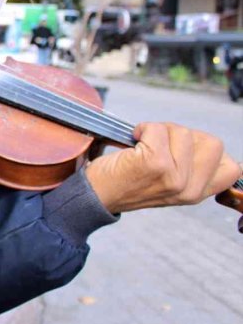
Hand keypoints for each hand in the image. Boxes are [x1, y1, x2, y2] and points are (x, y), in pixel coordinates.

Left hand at [85, 122, 241, 212]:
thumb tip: (208, 144)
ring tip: (143, 145)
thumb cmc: (127, 182)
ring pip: (184, 132)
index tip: (182, 151)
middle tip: (158, 145)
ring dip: (160, 130)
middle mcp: (189, 189)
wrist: (95, 195)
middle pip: (212, 142)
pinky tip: (133, 141)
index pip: (231, 168)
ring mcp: (174, 177)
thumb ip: (191, 169)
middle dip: (183, 135)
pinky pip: (158, 129)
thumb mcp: (169, 183)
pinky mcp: (155, 164)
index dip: (209, 151)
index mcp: (196, 194)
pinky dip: (144, 128)